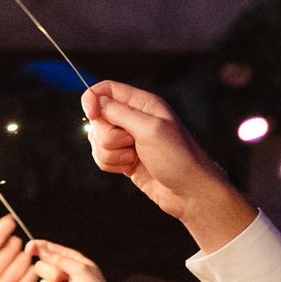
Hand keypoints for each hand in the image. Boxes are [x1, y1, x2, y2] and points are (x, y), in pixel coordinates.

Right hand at [0, 215, 33, 281]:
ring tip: (22, 262)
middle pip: (11, 248)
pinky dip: (33, 272)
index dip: (4, 227)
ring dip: (26, 259)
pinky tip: (28, 273)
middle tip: (16, 249)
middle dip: (16, 245)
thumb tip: (7, 219)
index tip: (11, 222)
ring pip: (23, 261)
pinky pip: (31, 276)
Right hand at [32, 239, 120, 281]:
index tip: (29, 248)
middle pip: (40, 266)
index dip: (37, 247)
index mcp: (69, 260)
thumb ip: (59, 259)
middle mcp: (61, 273)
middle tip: (65, 278)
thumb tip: (40, 249)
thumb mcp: (81, 269)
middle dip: (52, 273)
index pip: (48, 249)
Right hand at [80, 81, 251, 250]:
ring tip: (133, 158)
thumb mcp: (149, 129)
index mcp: (142, 104)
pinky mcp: (123, 159)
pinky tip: (130, 168)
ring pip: (97, 141)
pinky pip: (101, 157)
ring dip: (110, 154)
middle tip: (130, 142)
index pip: (107, 89)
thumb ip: (120, 112)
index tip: (92, 115)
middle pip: (98, 118)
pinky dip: (111, 165)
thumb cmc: (177, 158)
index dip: (93, 99)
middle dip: (107, 136)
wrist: (188, 192)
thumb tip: (95, 100)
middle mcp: (133, 119)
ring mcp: (127, 140)